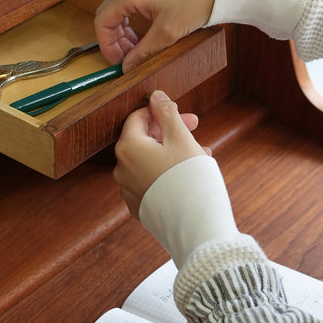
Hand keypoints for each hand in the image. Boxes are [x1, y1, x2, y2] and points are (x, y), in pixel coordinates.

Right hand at [94, 0, 223, 72]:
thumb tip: (128, 67)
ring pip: (121, 8)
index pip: (102, 22)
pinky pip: (134, 0)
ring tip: (140, 47)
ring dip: (126, 30)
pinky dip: (135, 18)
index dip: (106, 46)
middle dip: (115, 39)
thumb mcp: (168, 33)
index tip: (118, 62)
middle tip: (129, 58)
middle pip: (109, 13)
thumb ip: (143, 52)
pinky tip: (148, 31)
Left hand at [113, 90, 209, 219]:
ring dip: (173, 153)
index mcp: (128, 148)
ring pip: (150, 162)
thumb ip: (166, 113)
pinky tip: (190, 175)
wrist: (194, 226)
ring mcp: (129, 191)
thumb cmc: (189, 179)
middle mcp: (122, 169)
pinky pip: (152, 182)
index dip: (161, 112)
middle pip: (143, 140)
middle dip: (169, 132)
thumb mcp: (180, 137)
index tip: (182, 114)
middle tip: (195, 130)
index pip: (138, 118)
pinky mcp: (140, 207)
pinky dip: (167, 173)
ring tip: (201, 155)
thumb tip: (155, 96)